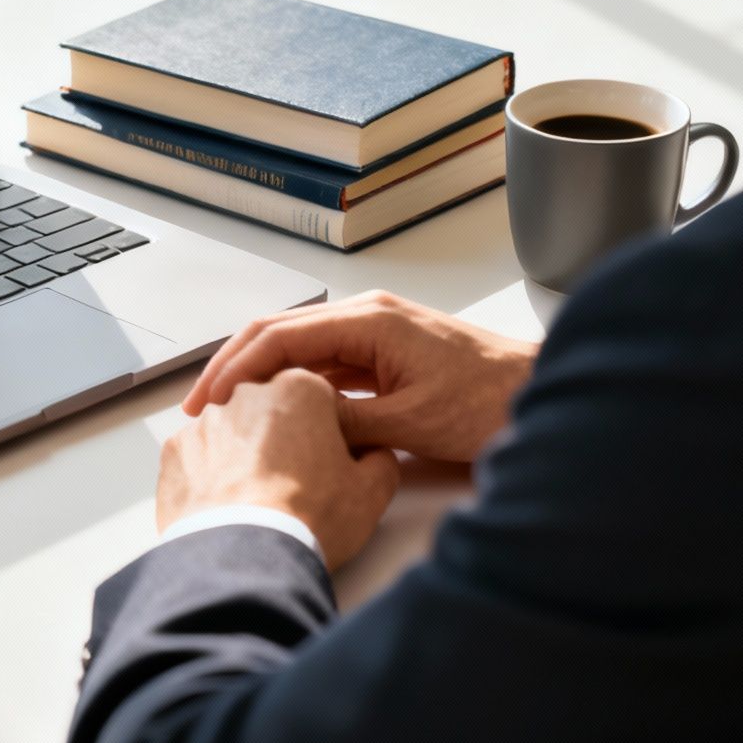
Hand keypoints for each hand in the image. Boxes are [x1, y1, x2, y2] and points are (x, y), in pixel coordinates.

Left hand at [158, 369, 400, 568]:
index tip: (332, 467)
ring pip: (233, 433)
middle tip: (296, 487)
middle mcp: (246, 393)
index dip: (331, 436)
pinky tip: (225, 507)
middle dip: (284, 440)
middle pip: (273, 411)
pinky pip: (199, 458)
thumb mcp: (371, 491)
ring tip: (257, 503)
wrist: (242, 557)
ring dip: (245, 457)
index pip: (322, 401)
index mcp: (300, 388)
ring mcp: (204, 421)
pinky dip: (211, 476)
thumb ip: (379, 459)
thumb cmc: (309, 517)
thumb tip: (371, 454)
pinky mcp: (174, 452)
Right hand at [185, 291, 537, 462]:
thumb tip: (294, 426)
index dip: (236, 370)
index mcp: (369, 320)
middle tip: (200, 405)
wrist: (542, 394)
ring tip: (228, 412)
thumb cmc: (490, 401)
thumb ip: (346, 422)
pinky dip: (292, 384)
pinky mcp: (385, 354)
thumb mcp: (410, 423)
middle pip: (278, 332)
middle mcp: (367, 316)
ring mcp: (375, 333)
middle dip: (233, 367)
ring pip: (298, 348)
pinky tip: (275, 409)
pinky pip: (324, 363)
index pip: (280, 336)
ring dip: (260, 376)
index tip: (209, 402)